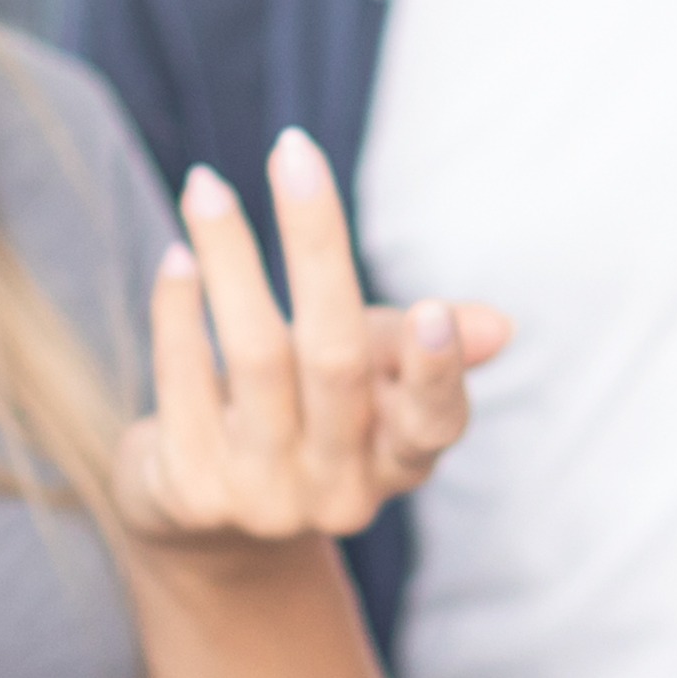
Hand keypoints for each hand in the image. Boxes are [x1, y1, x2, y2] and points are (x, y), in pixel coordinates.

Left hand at [127, 128, 511, 552]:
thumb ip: (420, 348)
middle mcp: (338, 489)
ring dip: (229, 257)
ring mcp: (262, 496)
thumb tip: (498, 327)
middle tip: (293, 152)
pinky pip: (184, 380)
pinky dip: (179, 310)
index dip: (435, 372)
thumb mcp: (371, 383)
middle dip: (316, 247)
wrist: (207, 525)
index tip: (431, 311)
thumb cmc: (307, 419)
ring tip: (204, 185)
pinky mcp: (188, 490)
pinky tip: (178, 256)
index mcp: (400, 461)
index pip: (433, 423)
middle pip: (333, 361)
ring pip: (253, 357)